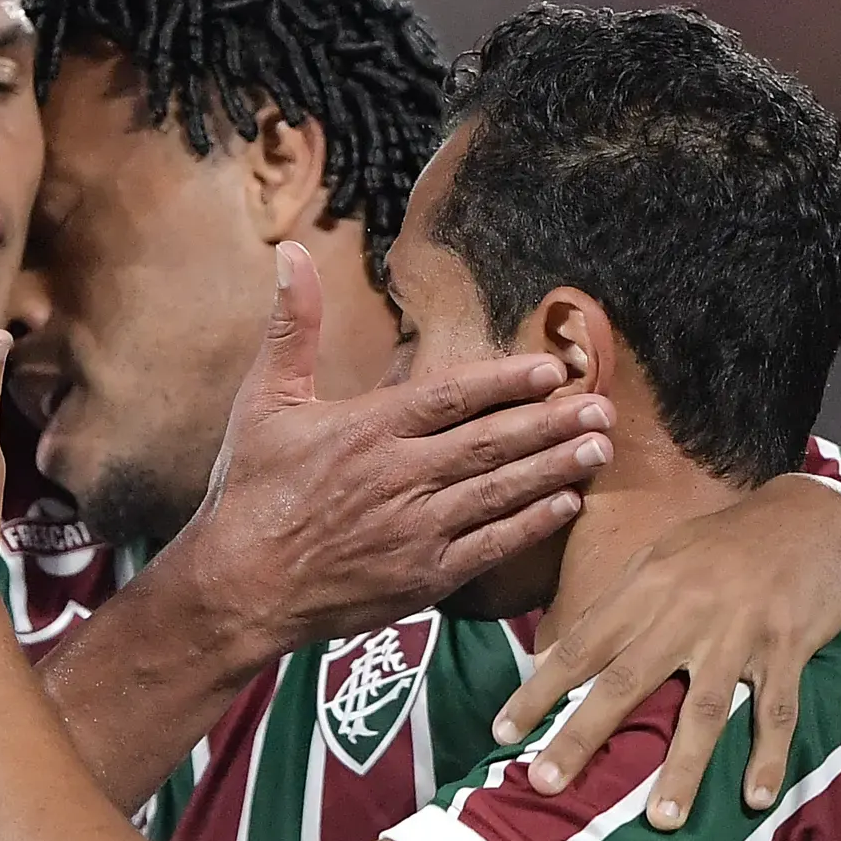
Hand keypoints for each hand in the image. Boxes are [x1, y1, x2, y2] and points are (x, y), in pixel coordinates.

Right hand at [168, 244, 610, 653]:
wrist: (239, 587)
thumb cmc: (250, 490)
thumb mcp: (263, 400)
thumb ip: (292, 327)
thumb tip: (290, 252)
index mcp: (367, 430)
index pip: (452, 396)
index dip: (508, 381)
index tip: (553, 367)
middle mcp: (400, 477)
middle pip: (492, 443)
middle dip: (552, 422)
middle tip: (602, 406)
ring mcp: (416, 530)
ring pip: (501, 492)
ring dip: (555, 468)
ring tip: (599, 447)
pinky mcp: (423, 576)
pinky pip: (490, 546)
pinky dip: (531, 524)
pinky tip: (565, 503)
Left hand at [494, 472, 840, 826]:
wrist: (812, 517)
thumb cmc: (722, 545)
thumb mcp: (659, 559)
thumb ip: (612, 608)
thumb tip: (555, 654)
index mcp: (645, 590)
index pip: (580, 647)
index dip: (539, 691)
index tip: (502, 734)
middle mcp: (684, 613)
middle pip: (624, 683)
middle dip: (581, 736)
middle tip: (544, 784)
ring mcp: (738, 634)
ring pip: (704, 710)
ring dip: (683, 769)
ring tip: (660, 821)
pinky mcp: (786, 648)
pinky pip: (777, 711)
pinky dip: (768, 756)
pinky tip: (756, 799)